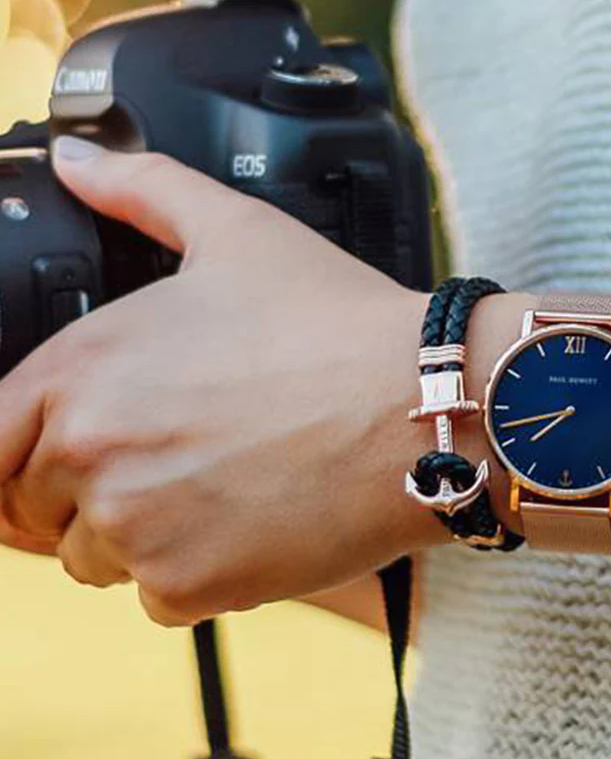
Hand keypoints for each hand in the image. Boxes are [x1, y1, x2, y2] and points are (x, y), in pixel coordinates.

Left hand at [0, 137, 442, 624]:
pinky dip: (198, 573)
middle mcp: (92, 455)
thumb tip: (78, 160)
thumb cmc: (338, 323)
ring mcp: (139, 529)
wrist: (422, 404)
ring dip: (142, 538)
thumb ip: (140, 189)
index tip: (64, 452)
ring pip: (96, 561)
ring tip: (219, 489)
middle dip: (85, 494)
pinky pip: (162, 598)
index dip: (21, 448)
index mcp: (81, 370)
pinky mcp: (194, 585)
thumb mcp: (236, 232)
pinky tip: (252, 522)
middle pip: (33, 510)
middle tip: (169, 463)